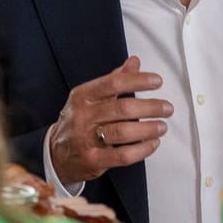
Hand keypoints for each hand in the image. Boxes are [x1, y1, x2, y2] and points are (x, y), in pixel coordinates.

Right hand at [49, 56, 172, 184]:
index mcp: (82, 96)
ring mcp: (86, 139)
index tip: (157, 81)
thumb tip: (134, 62)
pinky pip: (123, 155)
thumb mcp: (90, 98)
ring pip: (123, 132)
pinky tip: (152, 143)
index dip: (138, 81)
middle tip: (166, 108)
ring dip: (148, 129)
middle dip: (149, 107)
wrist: (56, 155)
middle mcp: (82, 116)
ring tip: (161, 126)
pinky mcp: (93, 160)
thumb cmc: (78, 123)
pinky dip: (142, 150)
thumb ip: (113, 80)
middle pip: (121, 108)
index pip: (113, 83)